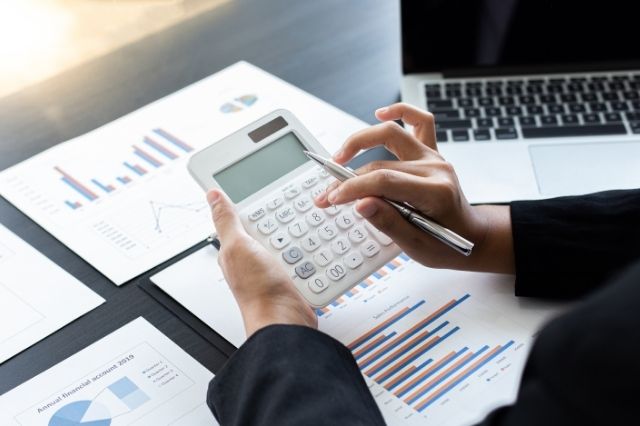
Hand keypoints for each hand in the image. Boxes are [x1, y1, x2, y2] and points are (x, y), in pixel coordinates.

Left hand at [207, 189, 316, 336]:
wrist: (284, 320)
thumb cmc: (258, 291)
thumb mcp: (238, 246)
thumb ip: (226, 221)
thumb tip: (212, 196)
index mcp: (234, 249)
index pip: (241, 219)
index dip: (252, 206)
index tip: (264, 193)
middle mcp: (251, 260)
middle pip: (268, 228)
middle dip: (280, 220)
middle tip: (290, 212)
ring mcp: (271, 270)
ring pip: (287, 242)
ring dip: (297, 236)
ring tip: (304, 230)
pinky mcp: (290, 278)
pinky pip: (301, 258)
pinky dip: (307, 254)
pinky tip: (311, 250)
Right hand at [315, 103, 513, 272]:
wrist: (472, 237)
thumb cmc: (446, 244)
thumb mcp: (417, 245)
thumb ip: (388, 222)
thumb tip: (360, 203)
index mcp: (435, 192)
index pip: (385, 181)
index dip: (354, 188)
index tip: (332, 199)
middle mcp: (436, 168)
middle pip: (381, 163)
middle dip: (348, 178)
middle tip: (328, 194)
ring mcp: (433, 157)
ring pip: (392, 135)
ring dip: (361, 141)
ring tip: (339, 157)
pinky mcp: (431, 152)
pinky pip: (419, 121)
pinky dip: (399, 112)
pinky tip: (380, 114)